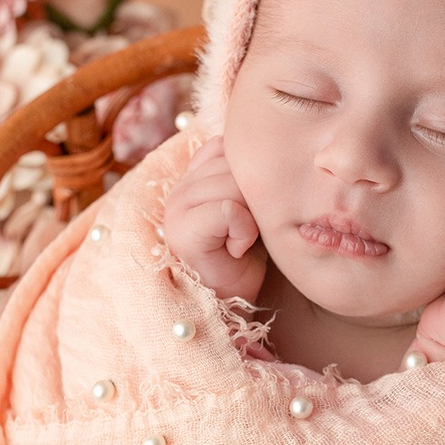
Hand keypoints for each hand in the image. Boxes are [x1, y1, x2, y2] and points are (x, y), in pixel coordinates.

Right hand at [161, 137, 266, 301]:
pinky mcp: (181, 231)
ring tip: (242, 240)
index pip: (227, 146)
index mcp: (193, 176)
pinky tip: (237, 249)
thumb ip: (244, 174)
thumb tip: (268, 143)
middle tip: (250, 229)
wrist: (237, 301)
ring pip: (231, 184)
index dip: (251, 176)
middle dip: (255, 196)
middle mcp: (179, 187)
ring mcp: (176, 208)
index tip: (251, 211)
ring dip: (251, 216)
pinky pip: (228, 210)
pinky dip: (244, 231)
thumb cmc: (248, 254)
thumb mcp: (250, 205)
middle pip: (233, 164)